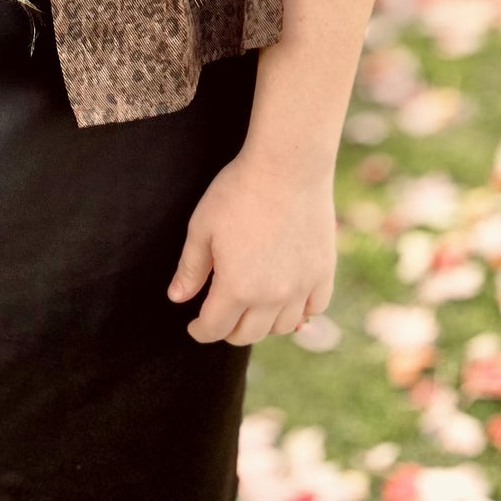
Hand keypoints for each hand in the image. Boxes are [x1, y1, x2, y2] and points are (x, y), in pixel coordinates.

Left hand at [167, 147, 336, 344]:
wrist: (287, 166)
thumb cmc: (239, 191)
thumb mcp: (202, 227)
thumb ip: (190, 268)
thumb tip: (177, 298)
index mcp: (236, 288)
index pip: (215, 328)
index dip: (200, 331)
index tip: (194, 326)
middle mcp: (271, 297)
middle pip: (247, 334)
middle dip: (228, 329)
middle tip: (220, 315)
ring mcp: (301, 287)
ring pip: (281, 327)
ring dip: (263, 324)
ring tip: (252, 308)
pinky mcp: (323, 273)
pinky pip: (313, 309)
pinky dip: (300, 312)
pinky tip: (288, 300)